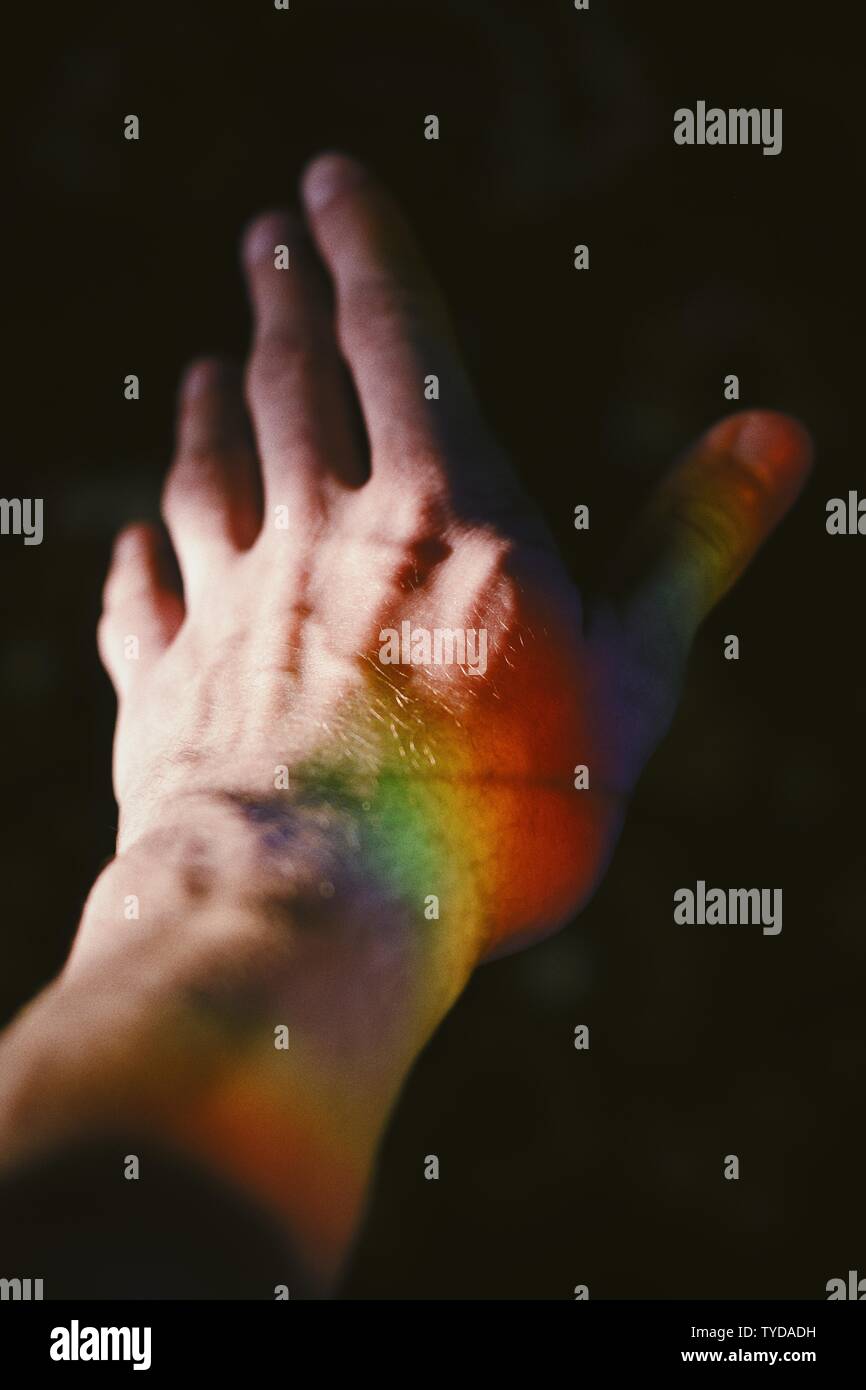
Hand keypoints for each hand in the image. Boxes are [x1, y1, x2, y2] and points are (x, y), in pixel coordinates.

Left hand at [95, 152, 812, 964]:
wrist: (312, 909)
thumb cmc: (494, 811)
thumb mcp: (630, 679)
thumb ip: (687, 547)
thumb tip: (779, 432)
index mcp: (439, 517)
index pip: (395, 339)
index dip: (363, 248)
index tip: (326, 179)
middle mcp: (317, 537)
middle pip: (288, 384)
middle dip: (277, 298)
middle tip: (261, 238)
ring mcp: (229, 611)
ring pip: (206, 477)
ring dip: (205, 415)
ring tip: (202, 371)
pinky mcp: (165, 693)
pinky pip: (140, 604)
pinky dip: (138, 564)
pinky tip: (132, 545)